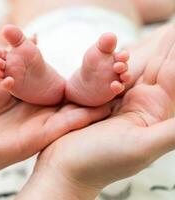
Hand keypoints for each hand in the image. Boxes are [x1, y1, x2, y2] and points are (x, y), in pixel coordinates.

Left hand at [0, 66, 109, 199]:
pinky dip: (88, 114)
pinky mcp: (41, 136)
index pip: (56, 80)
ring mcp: (41, 123)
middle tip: (116, 67)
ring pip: (74, 109)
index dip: (75, 70)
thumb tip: (34, 37)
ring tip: (119, 83)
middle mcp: (37, 109)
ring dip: (96, 97)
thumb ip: (17, 58)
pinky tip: (107, 103)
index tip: (97, 59)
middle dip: (92, 82)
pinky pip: (69, 124)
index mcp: (26, 94)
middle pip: (69, 94)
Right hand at [17, 24, 174, 199]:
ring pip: (136, 68)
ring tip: (158, 31)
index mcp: (154, 114)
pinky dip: (117, 60)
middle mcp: (139, 106)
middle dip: (166, 49)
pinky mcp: (98, 99)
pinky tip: (122, 49)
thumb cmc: (100, 161)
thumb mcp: (142, 147)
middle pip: (159, 69)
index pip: (173, 77)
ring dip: (146, 50)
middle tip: (173, 27)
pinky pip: (111, 74)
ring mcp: (118, 101)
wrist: (64, 167)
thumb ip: (172, 131)